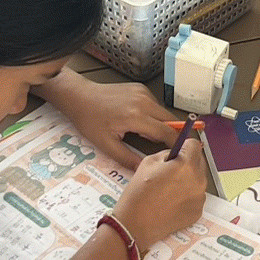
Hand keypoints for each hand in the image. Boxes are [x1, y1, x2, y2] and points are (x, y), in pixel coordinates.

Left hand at [38, 72, 177, 167]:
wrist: (79, 96)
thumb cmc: (90, 120)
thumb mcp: (106, 145)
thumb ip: (128, 158)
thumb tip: (144, 170)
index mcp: (136, 116)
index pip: (166, 132)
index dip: (176, 144)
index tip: (180, 154)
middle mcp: (143, 101)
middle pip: (171, 121)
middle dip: (172, 135)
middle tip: (168, 149)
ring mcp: (143, 93)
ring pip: (164, 113)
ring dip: (162, 125)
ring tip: (146, 136)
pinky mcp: (141, 88)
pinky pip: (155, 105)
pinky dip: (154, 115)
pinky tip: (140, 122)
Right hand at [114, 143, 207, 254]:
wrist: (136, 224)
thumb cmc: (139, 194)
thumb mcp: (148, 162)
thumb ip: (167, 154)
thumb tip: (176, 154)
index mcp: (186, 166)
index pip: (195, 145)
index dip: (185, 146)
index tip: (180, 150)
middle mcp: (198, 181)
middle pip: (199, 162)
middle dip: (188, 163)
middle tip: (171, 170)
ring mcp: (200, 198)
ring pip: (198, 180)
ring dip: (188, 180)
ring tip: (168, 188)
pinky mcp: (197, 212)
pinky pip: (195, 197)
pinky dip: (187, 196)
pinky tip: (171, 201)